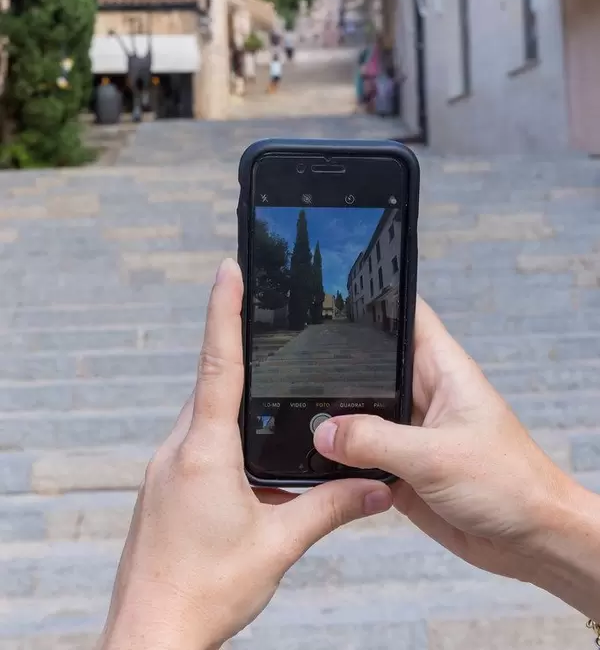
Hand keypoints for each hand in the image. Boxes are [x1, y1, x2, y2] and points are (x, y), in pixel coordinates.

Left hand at [100, 259, 391, 649]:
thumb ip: (331, 508)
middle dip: (242, 356)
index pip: (219, 363)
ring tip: (274, 402)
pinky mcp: (164, 485)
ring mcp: (166, 466)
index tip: (228, 269)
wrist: (151, 635)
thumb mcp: (278, 545)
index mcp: (206, 451)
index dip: (224, 311)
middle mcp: (179, 448)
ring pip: (206, 416)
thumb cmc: (205, 592)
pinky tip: (251, 466)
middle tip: (268, 320)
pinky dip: (226, 437)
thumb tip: (377, 487)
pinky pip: (198, 442)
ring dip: (237, 405)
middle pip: (214, 385)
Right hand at [314, 298, 573, 583]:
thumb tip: (324, 431)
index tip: (331, 297)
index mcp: (441, 370)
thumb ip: (376, 441)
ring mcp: (412, 431)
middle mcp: (424, 394)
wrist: (532, 540)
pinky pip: (363, 455)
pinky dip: (343, 460)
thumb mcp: (436, 456)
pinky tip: (317, 462)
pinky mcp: (404, 467)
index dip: (374, 300)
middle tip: (295, 372)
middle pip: (371, 366)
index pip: (406, 316)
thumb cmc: (509, 484)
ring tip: (299, 421)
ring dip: (337, 421)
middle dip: (337, 370)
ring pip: (362, 413)